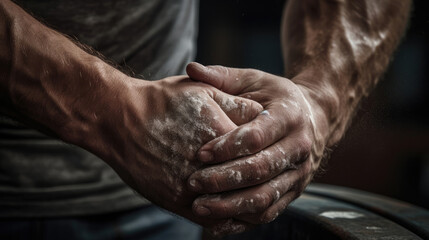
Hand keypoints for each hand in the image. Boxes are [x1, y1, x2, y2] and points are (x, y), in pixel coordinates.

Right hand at [90, 75, 262, 229]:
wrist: (119, 119)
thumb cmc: (161, 101)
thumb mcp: (203, 91)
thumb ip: (237, 104)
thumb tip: (262, 113)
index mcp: (222, 137)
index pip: (260, 150)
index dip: (267, 149)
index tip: (269, 148)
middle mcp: (210, 168)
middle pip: (250, 183)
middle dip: (262, 179)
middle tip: (270, 175)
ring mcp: (192, 189)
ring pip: (234, 208)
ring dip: (248, 204)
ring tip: (255, 196)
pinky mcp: (176, 203)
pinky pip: (211, 219)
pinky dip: (225, 217)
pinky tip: (230, 209)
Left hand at [185, 63, 327, 234]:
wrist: (314, 118)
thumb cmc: (275, 98)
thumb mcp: (254, 80)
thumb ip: (223, 76)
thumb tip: (190, 68)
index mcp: (290, 116)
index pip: (257, 136)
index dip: (227, 146)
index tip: (199, 153)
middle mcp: (299, 148)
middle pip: (260, 170)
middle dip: (224, 179)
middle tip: (193, 183)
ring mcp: (299, 174)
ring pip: (264, 197)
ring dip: (231, 205)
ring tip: (200, 207)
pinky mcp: (293, 192)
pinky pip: (268, 212)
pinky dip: (243, 220)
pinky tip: (216, 224)